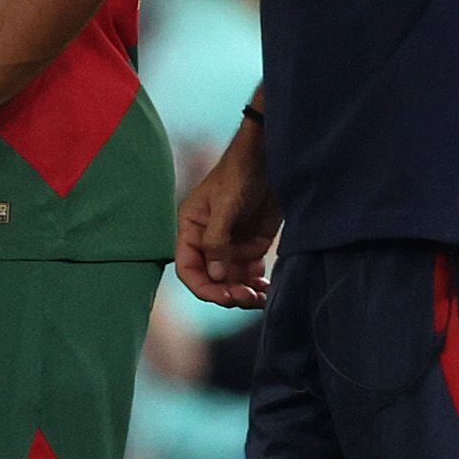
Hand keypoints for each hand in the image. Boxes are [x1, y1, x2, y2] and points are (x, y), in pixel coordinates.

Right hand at [173, 117, 282, 307]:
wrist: (268, 160)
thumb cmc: (238, 175)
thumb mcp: (224, 206)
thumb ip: (217, 241)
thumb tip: (217, 276)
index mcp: (191, 231)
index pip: (189, 268)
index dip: (204, 287)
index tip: (225, 297)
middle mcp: (209, 242)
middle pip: (212, 279)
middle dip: (228, 292)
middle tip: (247, 298)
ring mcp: (231, 246)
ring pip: (232, 280)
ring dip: (245, 293)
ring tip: (261, 299)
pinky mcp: (253, 246)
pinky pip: (251, 274)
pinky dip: (258, 285)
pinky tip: (268, 290)